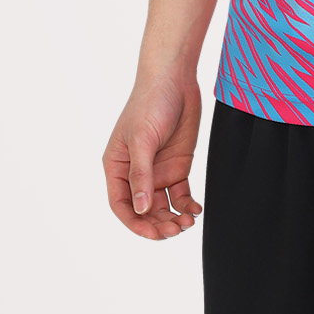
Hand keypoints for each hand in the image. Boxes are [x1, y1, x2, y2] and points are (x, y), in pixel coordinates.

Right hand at [103, 71, 204, 239]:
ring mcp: (158, 170)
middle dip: (158, 225)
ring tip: (188, 222)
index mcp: (117, 167)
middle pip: (144, 211)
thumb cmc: (150, 104)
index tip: (153, 234)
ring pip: (163, 206)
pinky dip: (187, 205)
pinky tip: (195, 210)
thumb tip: (141, 210)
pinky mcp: (177, 165)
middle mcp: (136, 173)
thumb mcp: (143, 140)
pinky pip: (180, 194)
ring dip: (173, 218)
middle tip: (176, 231)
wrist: (175, 79)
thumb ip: (142, 175)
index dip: (135, 223)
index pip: (122, 205)